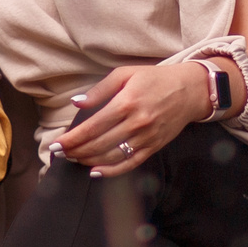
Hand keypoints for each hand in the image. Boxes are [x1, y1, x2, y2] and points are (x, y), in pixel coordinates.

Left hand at [53, 63, 209, 177]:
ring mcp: (146, 138)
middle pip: (99, 144)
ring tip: (74, 158)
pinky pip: (130, 163)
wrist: (190, 90)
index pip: (92, 127)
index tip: (57, 144)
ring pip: (111, 156)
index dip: (72, 138)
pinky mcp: (154, 147)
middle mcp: (136, 123)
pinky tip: (96, 171)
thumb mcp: (125, 74)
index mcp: (126, 102)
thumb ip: (99, 90)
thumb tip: (77, 103)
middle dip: (75, 151)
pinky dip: (111, 171)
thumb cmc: (154, 79)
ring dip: (89, 160)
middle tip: (60, 153)